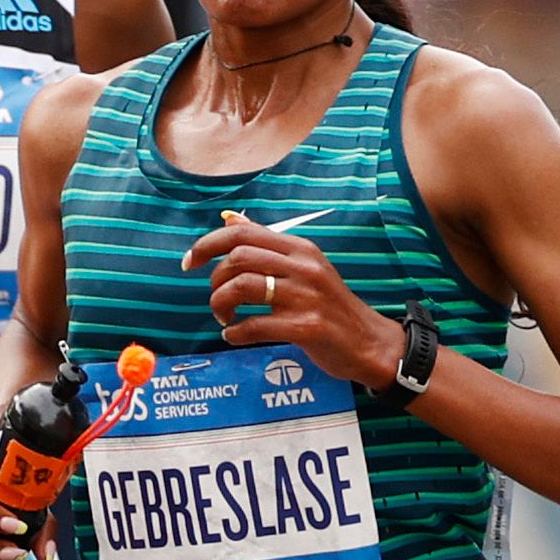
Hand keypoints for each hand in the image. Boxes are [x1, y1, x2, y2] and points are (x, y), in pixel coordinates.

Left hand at [182, 217, 402, 387]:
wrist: (370, 343)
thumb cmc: (330, 305)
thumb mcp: (304, 266)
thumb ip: (267, 243)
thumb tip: (229, 217)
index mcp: (300, 249)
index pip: (242, 233)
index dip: (207, 245)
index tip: (190, 263)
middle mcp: (303, 267)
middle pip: (238, 258)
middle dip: (215, 280)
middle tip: (216, 300)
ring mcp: (306, 297)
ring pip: (242, 288)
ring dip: (221, 305)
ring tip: (224, 318)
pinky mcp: (307, 327)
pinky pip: (255, 326)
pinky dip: (236, 332)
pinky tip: (235, 336)